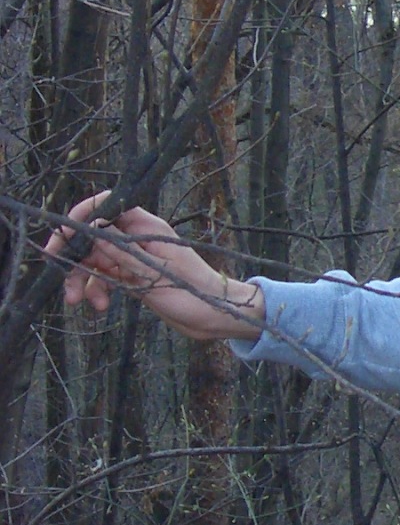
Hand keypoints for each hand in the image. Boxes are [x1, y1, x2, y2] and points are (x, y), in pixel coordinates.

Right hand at [43, 193, 265, 342]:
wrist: (215, 317)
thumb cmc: (194, 292)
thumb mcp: (154, 274)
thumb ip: (122, 254)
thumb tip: (92, 232)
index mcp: (146, 227)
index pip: (107, 207)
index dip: (81, 216)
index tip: (63, 237)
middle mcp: (137, 239)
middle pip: (94, 237)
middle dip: (75, 257)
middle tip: (58, 275)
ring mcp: (134, 258)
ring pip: (95, 260)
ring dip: (82, 278)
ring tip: (76, 300)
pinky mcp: (133, 277)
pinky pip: (105, 278)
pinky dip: (97, 289)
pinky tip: (99, 305)